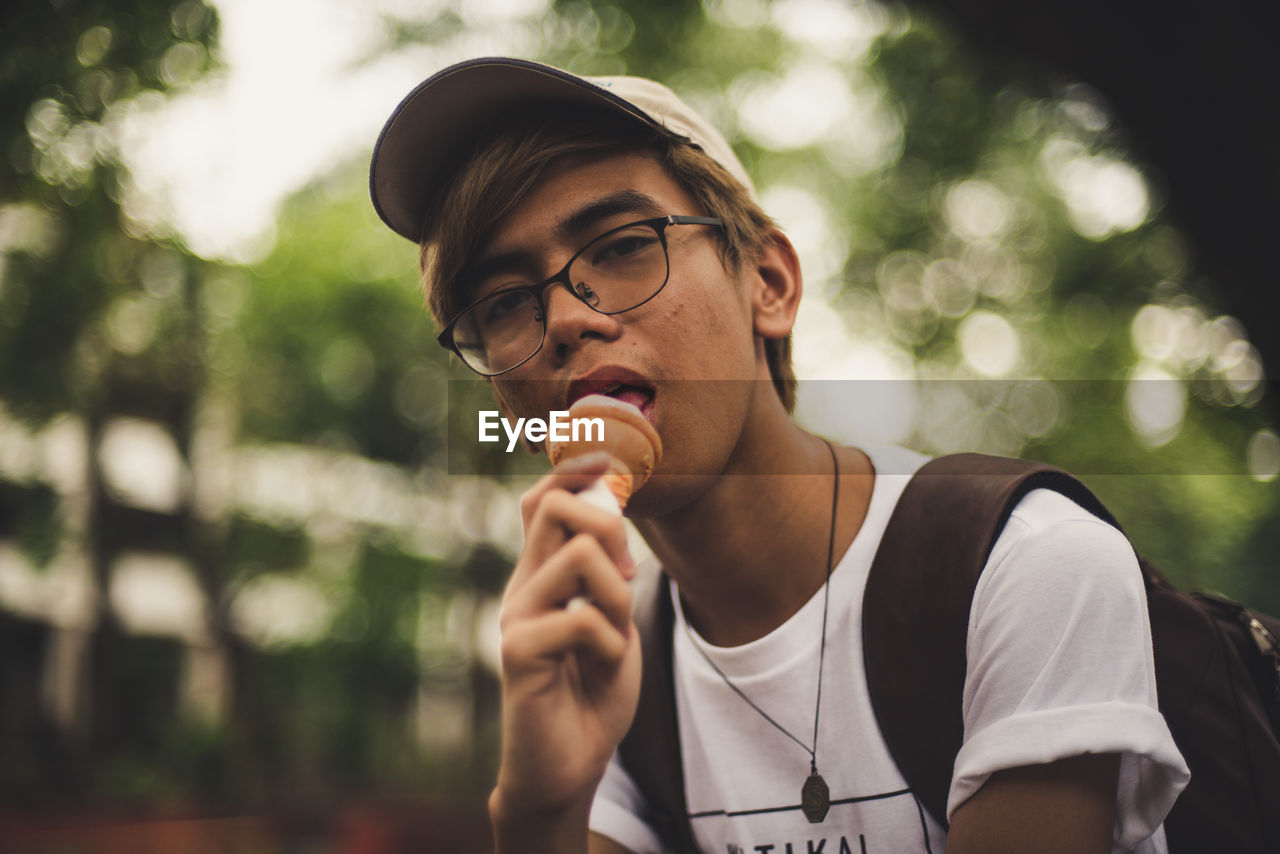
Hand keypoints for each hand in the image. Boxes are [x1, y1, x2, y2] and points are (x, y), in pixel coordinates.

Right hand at [491, 452, 642, 825]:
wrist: (567, 767)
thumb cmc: (590, 692)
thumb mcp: (613, 620)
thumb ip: (609, 573)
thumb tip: (615, 510)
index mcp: (541, 575)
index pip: (543, 500)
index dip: (576, 473)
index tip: (613, 473)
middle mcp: (522, 587)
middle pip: (554, 505)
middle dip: (609, 524)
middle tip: (625, 574)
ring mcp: (517, 618)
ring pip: (581, 554)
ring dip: (619, 595)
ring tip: (616, 633)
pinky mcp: (520, 654)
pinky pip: (583, 618)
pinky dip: (612, 642)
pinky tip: (603, 667)